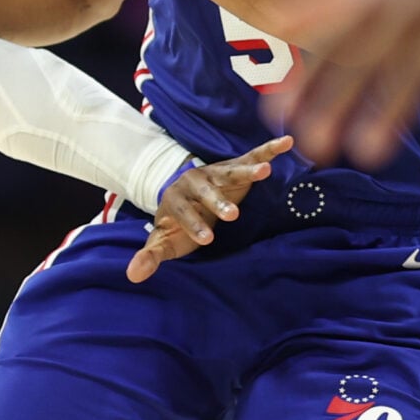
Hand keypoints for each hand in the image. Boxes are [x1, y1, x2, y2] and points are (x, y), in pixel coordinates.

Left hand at [128, 135, 292, 281]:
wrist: (183, 194)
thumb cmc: (176, 223)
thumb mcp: (162, 240)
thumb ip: (150, 255)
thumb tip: (132, 275)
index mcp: (176, 200)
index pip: (184, 213)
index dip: (194, 225)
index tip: (207, 239)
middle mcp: (195, 182)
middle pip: (207, 191)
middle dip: (218, 202)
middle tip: (232, 215)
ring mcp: (216, 172)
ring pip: (231, 171)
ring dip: (247, 171)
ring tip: (266, 172)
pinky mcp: (234, 165)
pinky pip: (253, 156)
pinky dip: (269, 150)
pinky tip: (287, 143)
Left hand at [273, 0, 419, 167]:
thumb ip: (322, 3)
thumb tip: (273, 19)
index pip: (327, 44)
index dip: (302, 79)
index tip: (275, 116)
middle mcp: (401, 10)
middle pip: (361, 61)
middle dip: (334, 102)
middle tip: (312, 146)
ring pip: (411, 71)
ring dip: (387, 112)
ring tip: (365, 155)